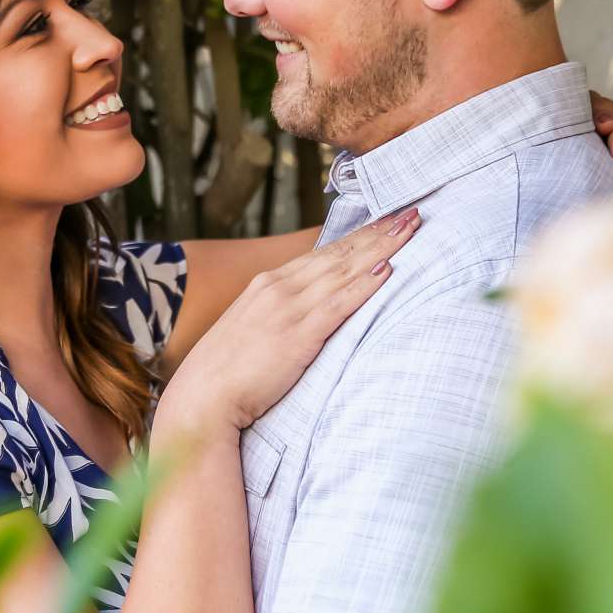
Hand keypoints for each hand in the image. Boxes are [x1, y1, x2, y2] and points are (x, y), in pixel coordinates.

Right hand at [158, 208, 421, 433]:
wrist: (201, 400)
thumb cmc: (226, 374)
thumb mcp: (252, 330)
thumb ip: (279, 315)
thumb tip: (309, 312)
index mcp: (267, 284)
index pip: (322, 253)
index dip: (357, 236)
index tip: (386, 221)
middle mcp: (277, 287)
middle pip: (338, 254)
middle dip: (377, 232)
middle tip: (412, 212)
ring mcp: (287, 309)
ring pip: (343, 271)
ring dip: (380, 249)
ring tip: (410, 230)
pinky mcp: (297, 335)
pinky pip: (339, 305)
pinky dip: (364, 286)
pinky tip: (388, 271)